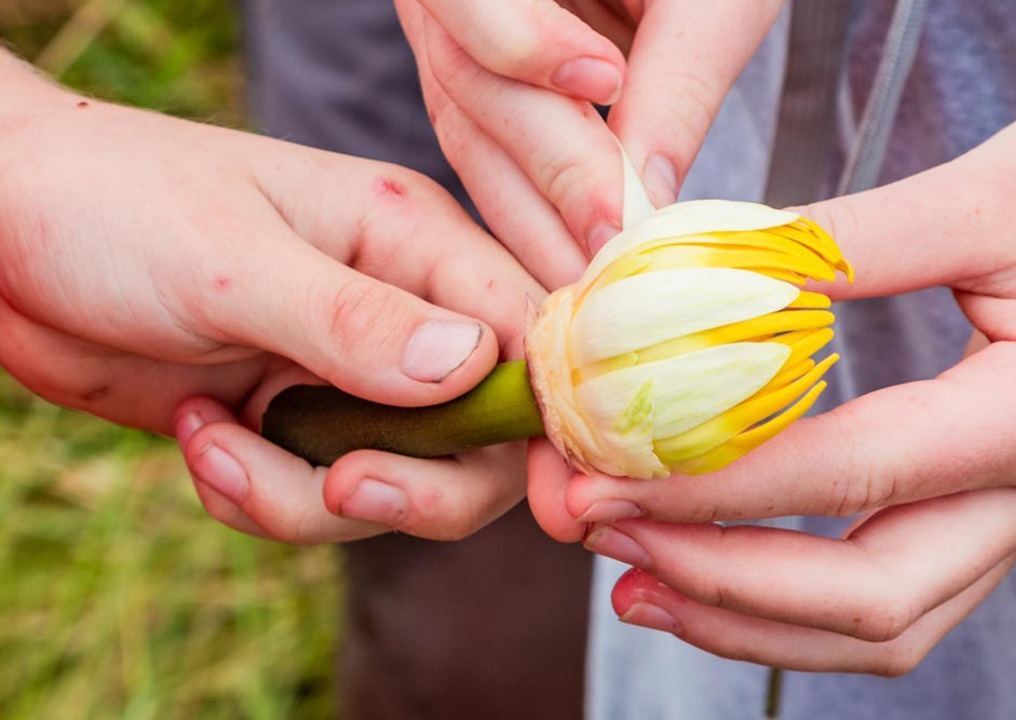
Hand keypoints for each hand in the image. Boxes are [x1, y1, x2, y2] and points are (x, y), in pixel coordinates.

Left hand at [0, 53, 543, 544]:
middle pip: (481, 436)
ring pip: (400, 482)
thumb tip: (474, 365)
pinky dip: (261, 497)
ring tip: (212, 442)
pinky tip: (198, 442)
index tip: (516, 483)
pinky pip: (321, 498)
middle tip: (341, 487)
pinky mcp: (296, 421)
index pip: (525, 332)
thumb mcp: (231, 259)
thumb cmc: (115, 207)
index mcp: (411, 240)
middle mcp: (400, 310)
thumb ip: (354, 319)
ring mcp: (350, 374)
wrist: (8, 237)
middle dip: (419, 486)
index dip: (537, 415)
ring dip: (307, 496)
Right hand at [395, 0, 782, 287]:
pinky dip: (535, 213)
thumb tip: (649, 202)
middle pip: (466, 79)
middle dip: (545, 170)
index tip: (607, 84)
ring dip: (534, 218)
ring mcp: (456, 42)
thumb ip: (679, 82)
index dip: (522, 39)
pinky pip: (489, 156)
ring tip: (596, 283)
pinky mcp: (480, 89)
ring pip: (469, 134)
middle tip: (609, 250)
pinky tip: (577, 262)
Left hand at [528, 90, 1015, 673]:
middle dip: (717, 578)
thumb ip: (855, 240)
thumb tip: (707, 278)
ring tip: (634, 580)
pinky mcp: (994, 509)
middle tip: (602, 533)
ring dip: (746, 616)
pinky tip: (714, 567)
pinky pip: (892, 592)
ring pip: (883, 623)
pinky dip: (791, 601)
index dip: (714, 485)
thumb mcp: (1002, 197)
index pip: (852, 476)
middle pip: (869, 597)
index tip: (605, 473)